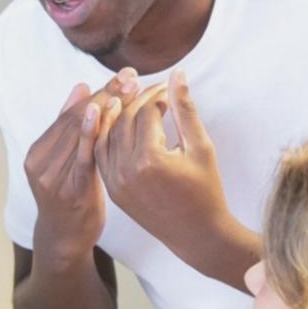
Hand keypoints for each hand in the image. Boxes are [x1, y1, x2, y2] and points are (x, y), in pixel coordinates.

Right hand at [23, 68, 139, 261]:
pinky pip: (85, 157)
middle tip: (129, 76)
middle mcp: (41, 163)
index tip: (119, 75)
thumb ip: (69, 129)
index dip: (96, 92)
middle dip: (105, 94)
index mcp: (38, 152)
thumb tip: (81, 88)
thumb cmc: (69, 198)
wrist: (64, 240)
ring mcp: (54, 178)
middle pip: (75, 120)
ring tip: (128, 89)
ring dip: (106, 108)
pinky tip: (109, 115)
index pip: (69, 114)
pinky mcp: (71, 191)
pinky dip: (95, 134)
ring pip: (80, 134)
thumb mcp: (64, 163)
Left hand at [96, 70, 233, 257]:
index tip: (168, 86)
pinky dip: (105, 135)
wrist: (196, 234)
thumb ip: (186, 109)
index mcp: (151, 160)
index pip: (146, 112)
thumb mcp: (200, 147)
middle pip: (123, 120)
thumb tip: (178, 74)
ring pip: (105, 136)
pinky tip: (115, 122)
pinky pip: (101, 155)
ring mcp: (116, 183)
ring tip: (127, 97)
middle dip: (135, 99)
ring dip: (113, 113)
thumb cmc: (206, 190)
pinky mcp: (112, 190)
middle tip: (148, 87)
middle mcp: (127, 171)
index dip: (157, 94)